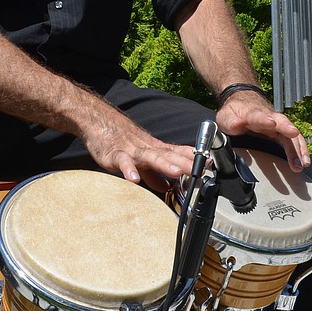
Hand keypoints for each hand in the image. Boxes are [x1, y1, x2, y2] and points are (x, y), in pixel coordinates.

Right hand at [80, 108, 195, 191]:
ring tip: (178, 172)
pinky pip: (123, 162)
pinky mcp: (115, 155)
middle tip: (202, 170)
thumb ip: (155, 174)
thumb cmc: (122, 141)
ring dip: (165, 165)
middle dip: (186, 163)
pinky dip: (128, 170)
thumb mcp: (142, 158)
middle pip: (169, 156)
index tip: (212, 165)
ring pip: (151, 158)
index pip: (179, 153)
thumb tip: (167, 188)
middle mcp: (148, 149)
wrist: (99, 122)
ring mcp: (132, 151)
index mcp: (155, 150)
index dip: (194, 159)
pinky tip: (134, 179)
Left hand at [216, 89, 310, 171]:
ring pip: (290, 134)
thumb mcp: (226, 116)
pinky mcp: (282, 132)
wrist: (244, 102)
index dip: (265, 119)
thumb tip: (236, 125)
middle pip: (281, 122)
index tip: (271, 123)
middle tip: (293, 134)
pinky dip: (300, 151)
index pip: (259, 116)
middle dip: (287, 128)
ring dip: (297, 148)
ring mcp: (277, 125)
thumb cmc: (235, 112)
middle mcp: (269, 117)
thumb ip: (230, 122)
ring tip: (301, 163)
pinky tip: (304, 163)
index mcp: (253, 113)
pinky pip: (294, 141)